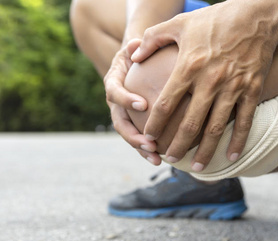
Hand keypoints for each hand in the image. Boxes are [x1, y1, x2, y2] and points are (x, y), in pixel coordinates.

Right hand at [104, 39, 159, 164]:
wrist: (134, 63)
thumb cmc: (138, 52)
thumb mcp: (135, 45)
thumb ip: (135, 45)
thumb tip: (135, 44)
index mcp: (112, 83)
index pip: (115, 92)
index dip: (126, 99)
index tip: (142, 104)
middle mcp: (115, 103)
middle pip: (119, 123)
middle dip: (133, 136)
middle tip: (150, 143)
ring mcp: (123, 115)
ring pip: (129, 135)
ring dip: (142, 150)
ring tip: (158, 159)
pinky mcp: (133, 123)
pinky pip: (140, 138)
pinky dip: (150, 150)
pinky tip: (165, 158)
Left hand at [131, 1, 277, 170]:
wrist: (258, 15)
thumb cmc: (215, 19)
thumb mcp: (179, 23)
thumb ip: (152, 39)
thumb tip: (132, 55)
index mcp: (188, 67)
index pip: (165, 103)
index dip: (155, 124)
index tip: (149, 136)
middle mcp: (210, 81)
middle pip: (189, 123)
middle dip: (178, 145)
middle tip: (169, 158)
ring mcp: (233, 88)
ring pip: (216, 128)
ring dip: (205, 151)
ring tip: (196, 167)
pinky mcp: (252, 90)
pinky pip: (244, 121)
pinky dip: (238, 141)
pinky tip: (231, 156)